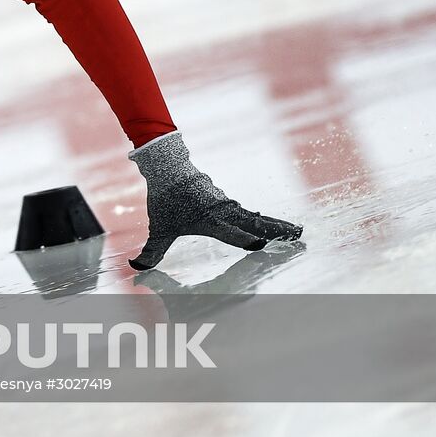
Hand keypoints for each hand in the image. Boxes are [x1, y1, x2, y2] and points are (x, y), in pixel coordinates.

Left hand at [128, 131, 302, 270]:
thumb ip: (152, 251)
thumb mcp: (158, 228)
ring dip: (276, 225)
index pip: (231, 233)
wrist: (168, 168)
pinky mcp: (227, 202)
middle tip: (298, 237)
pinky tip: (275, 225)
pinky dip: (265, 220)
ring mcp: (228, 206)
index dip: (244, 240)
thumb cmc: (164, 200)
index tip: (260, 246)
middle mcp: (223, 213)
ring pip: (256, 217)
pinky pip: (250, 213)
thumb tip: (136, 268)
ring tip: (296, 231)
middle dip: (276, 231)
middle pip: (254, 224)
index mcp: (209, 220)